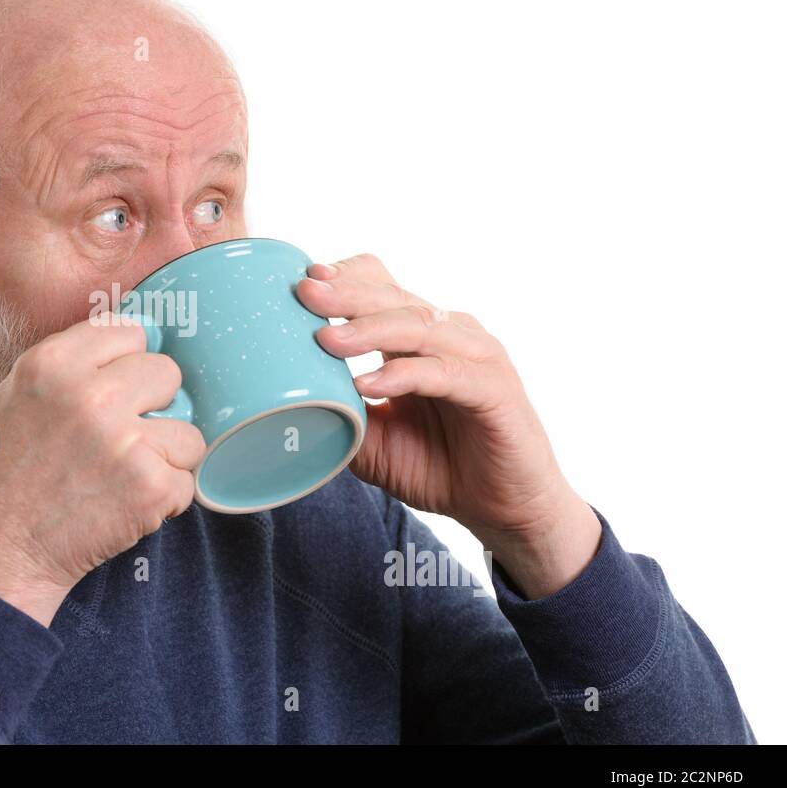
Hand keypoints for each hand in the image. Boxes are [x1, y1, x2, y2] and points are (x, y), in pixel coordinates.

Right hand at [0, 316, 205, 625]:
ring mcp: (125, 441)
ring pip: (188, 431)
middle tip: (128, 435)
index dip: (128, 361)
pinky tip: (128, 505)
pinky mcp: (149, 487)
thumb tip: (115, 348)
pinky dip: (165, 499)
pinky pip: (187, 480)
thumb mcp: (6, 398)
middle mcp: (91, 395)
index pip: (129, 330)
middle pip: (167, 372)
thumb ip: (60, 368)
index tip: (120, 386)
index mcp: (52, 364)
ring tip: (129, 476)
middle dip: (155, 404)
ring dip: (166, 456)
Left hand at [296, 253, 601, 597]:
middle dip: (344, 295)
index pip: (382, 285)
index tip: (302, 280)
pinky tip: (369, 383)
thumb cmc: (439, 465)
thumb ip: (338, 415)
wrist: (503, 508)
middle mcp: (450, 334)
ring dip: (368, 331)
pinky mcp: (495, 389)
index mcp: (419, 336)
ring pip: (418, 328)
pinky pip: (445, 374)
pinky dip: (406, 375)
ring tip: (325, 340)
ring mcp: (476, 357)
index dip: (345, 278)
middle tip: (304, 293)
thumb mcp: (373, 440)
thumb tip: (283, 405)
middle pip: (393, 299)